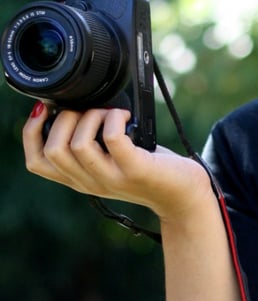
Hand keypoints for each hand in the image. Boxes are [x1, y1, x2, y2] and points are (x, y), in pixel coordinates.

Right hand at [22, 103, 212, 220]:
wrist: (184, 195)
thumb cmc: (149, 168)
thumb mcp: (110, 158)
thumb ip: (89, 142)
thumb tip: (71, 106)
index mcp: (80, 178)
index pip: (36, 162)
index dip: (31, 133)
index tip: (43, 109)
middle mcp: (91, 182)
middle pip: (53, 151)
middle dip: (64, 119)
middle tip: (87, 110)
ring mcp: (112, 178)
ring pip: (77, 144)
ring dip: (91, 116)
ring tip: (110, 113)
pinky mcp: (135, 170)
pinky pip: (112, 138)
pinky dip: (114, 117)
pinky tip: (125, 115)